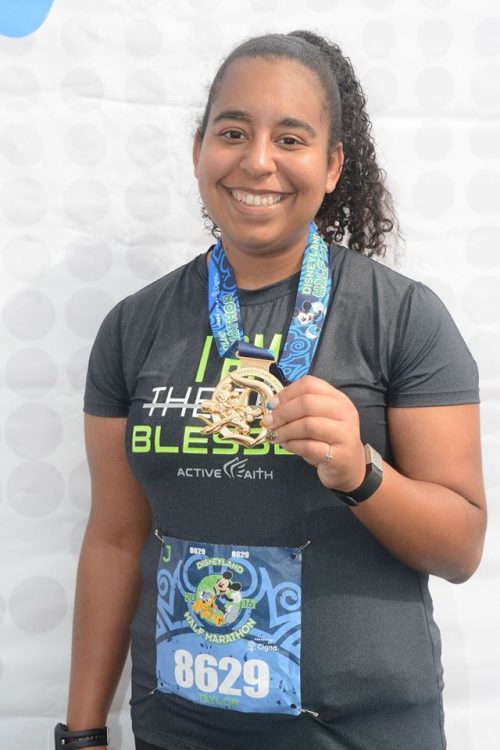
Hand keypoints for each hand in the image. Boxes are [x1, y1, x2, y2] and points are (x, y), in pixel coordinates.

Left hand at [263, 375, 365, 491]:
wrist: (351, 467)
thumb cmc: (329, 440)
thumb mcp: (319, 419)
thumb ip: (300, 409)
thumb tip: (273, 406)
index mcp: (338, 399)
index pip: (310, 384)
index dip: (287, 393)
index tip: (273, 405)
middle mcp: (344, 413)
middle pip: (307, 402)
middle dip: (283, 412)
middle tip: (270, 422)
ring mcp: (345, 434)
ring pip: (308, 424)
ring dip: (285, 431)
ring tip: (276, 436)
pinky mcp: (340, 456)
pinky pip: (309, 447)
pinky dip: (293, 446)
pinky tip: (288, 446)